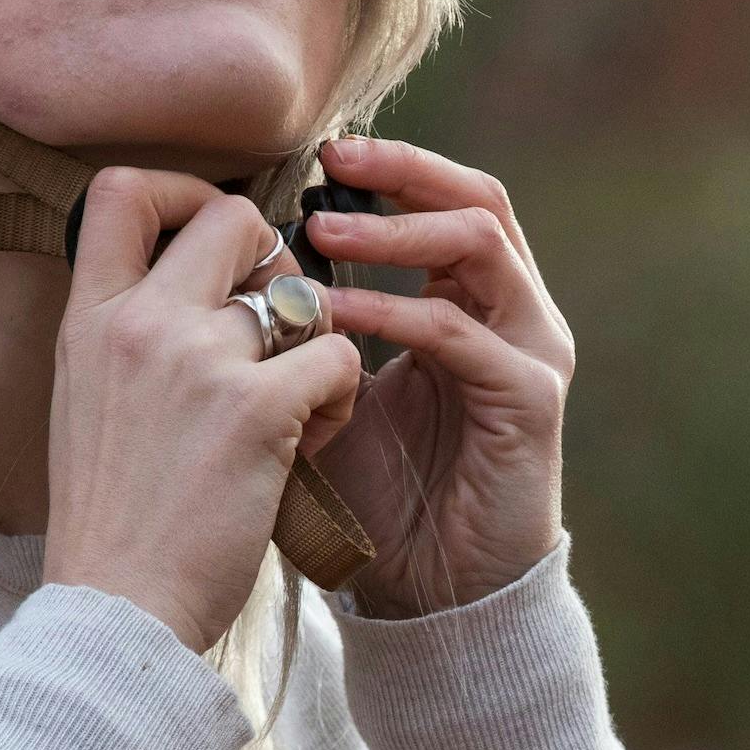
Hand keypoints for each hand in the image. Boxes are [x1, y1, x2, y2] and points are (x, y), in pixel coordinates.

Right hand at [43, 169, 362, 651]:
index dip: (184, 192)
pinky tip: (309, 444)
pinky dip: (340, 397)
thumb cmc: (113, 521)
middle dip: (275, 258)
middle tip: (280, 324)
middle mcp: (140, 322)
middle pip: (231, 216)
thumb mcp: (87, 402)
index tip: (213, 238)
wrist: (116, 610)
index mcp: (89, 319)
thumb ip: (129, 336)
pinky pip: (337, 355)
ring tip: (298, 405)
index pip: (121, 189)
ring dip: (315, 341)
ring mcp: (199, 360)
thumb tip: (193, 289)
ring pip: (300, 291)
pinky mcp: (258, 408)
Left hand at [297, 136, 575, 617]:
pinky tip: (334, 313)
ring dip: (397, 227)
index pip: (443, 200)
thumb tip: (218, 262)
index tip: (316, 154)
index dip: (388, 165)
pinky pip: (458, 332)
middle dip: (403, 170)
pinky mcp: (531, 400)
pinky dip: (393, 312)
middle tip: (330, 162)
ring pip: (480, 242)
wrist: (430, 595)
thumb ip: (296, 328)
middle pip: (477, 198)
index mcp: (472, 303)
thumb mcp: (321, 390)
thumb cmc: (374, 496)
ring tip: (323, 227)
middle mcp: (514, 315)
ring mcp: (531, 352)